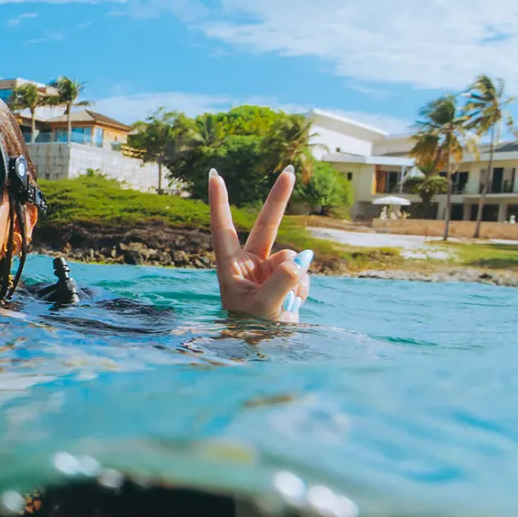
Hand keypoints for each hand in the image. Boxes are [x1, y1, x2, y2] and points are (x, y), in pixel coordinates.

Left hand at [207, 166, 307, 320]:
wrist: (266, 347)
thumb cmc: (251, 330)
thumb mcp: (262, 309)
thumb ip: (279, 284)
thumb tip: (299, 260)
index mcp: (230, 267)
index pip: (223, 229)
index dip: (220, 202)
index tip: (214, 175)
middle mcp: (249, 264)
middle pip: (267, 225)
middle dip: (280, 198)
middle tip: (290, 169)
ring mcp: (269, 270)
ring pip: (293, 259)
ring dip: (296, 281)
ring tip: (284, 305)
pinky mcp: (287, 278)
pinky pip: (303, 273)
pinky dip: (302, 289)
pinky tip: (292, 305)